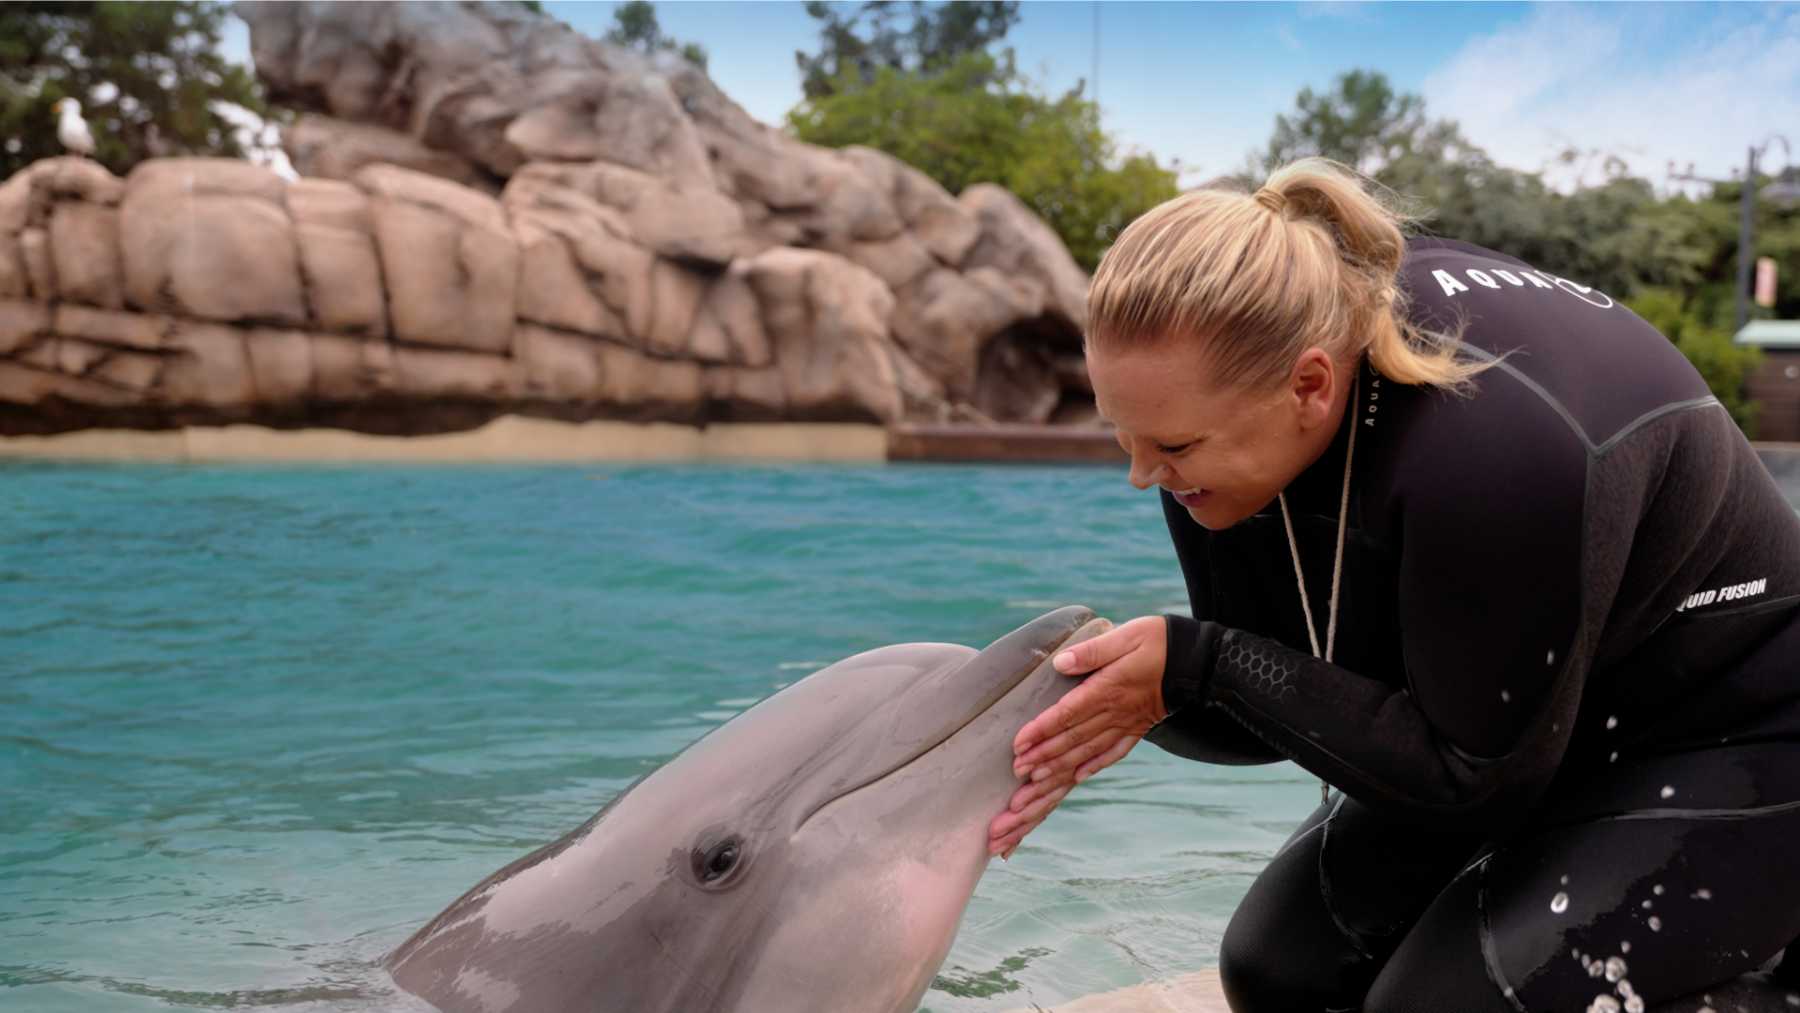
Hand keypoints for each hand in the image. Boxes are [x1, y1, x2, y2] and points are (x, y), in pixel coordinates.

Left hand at [987, 616, 1167, 857]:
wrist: (1199, 663)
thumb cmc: (1158, 642)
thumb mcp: (1126, 636)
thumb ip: (1092, 651)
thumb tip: (1060, 663)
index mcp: (1108, 690)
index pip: (1067, 714)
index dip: (1041, 730)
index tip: (1018, 746)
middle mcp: (1114, 714)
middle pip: (1071, 742)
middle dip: (1041, 762)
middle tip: (1015, 779)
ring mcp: (1125, 726)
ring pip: (1086, 754)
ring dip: (1058, 773)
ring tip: (1033, 787)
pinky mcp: (1135, 730)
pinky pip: (1111, 754)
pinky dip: (1092, 767)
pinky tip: (1076, 779)